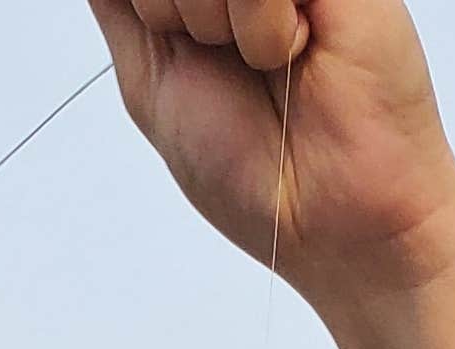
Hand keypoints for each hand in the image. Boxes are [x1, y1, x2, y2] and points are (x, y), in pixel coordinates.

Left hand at [82, 0, 454, 302]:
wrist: (336, 221)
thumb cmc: (255, 172)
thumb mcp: (150, 82)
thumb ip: (118, 4)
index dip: (147, 11)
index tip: (176, 48)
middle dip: (172, 15)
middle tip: (226, 64)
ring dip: (212, 23)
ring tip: (267, 63)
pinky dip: (257, 27)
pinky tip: (296, 53)